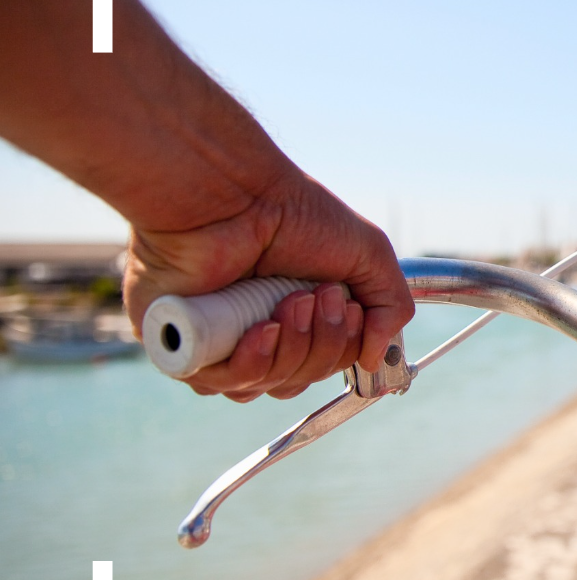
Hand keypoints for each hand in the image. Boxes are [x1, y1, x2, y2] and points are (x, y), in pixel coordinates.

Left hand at [123, 172, 414, 400]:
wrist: (233, 193)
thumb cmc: (293, 212)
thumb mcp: (368, 255)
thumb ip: (391, 307)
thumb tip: (376, 357)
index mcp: (296, 315)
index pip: (325, 366)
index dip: (342, 349)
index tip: (348, 307)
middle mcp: (255, 332)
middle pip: (298, 380)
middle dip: (321, 345)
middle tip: (317, 296)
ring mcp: (218, 340)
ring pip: (263, 386)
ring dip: (291, 351)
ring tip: (290, 301)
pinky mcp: (181, 343)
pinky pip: (221, 383)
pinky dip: (250, 364)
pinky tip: (261, 330)